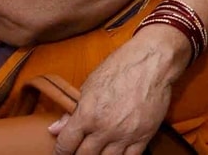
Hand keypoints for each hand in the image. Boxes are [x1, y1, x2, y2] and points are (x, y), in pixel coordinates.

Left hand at [48, 27, 184, 154]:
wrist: (152, 63)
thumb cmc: (120, 67)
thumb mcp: (89, 85)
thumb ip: (72, 111)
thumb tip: (55, 129)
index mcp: (87, 114)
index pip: (66, 145)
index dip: (61, 151)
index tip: (63, 151)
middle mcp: (104, 129)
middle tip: (79, 150)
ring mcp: (125, 135)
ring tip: (97, 151)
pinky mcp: (144, 136)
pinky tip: (115, 153)